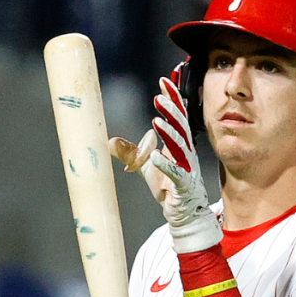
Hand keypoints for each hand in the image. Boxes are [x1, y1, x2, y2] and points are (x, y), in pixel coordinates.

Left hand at [108, 77, 220, 253]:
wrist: (185, 215)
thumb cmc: (168, 189)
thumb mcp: (145, 167)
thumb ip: (131, 152)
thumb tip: (109, 141)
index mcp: (178, 146)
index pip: (177, 117)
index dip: (172, 98)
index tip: (164, 81)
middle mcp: (185, 153)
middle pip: (180, 127)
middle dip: (171, 110)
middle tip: (159, 97)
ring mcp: (186, 169)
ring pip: (180, 146)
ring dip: (169, 133)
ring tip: (156, 120)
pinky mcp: (183, 186)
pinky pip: (176, 173)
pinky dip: (166, 165)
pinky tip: (155, 157)